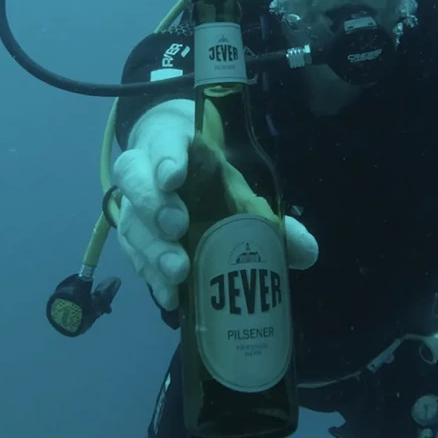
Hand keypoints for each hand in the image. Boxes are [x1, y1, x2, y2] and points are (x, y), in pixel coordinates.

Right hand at [114, 99, 318, 310]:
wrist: (178, 183)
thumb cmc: (211, 181)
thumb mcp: (239, 191)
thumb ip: (272, 220)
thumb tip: (307, 251)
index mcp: (175, 146)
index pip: (164, 141)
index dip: (166, 157)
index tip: (174, 177)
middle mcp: (145, 172)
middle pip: (135, 181)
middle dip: (154, 205)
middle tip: (177, 227)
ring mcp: (133, 206)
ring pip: (130, 220)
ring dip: (152, 247)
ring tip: (178, 270)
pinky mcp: (131, 239)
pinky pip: (133, 256)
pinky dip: (152, 277)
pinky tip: (171, 296)